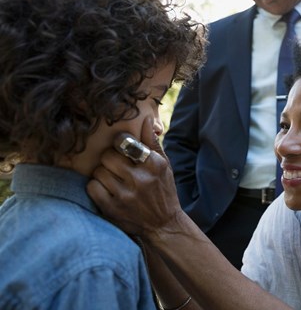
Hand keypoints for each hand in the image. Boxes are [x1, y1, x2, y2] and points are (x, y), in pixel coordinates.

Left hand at [87, 117, 182, 237]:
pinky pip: (92, 187)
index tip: (120, 147)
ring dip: (103, 173)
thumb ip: (152, 143)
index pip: (126, 142)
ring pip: (99, 171)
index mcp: (154, 164)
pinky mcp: (113, 209)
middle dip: (110, 159)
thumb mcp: (164, 165)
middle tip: (116, 165)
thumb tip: (145, 119)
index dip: (119, 142)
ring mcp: (126, 196)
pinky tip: (107, 190)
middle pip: (108, 156)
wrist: (164, 225)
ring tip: (113, 179)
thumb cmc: (163, 190)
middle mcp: (141, 179)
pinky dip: (96, 187)